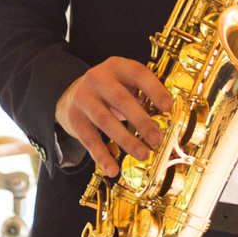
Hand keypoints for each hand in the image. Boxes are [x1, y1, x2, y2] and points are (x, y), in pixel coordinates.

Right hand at [58, 57, 173, 177]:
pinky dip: (102, 156)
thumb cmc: (108, 91)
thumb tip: (167, 117)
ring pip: (105, 121)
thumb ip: (142, 94)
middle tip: (157, 139)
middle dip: (141, 121)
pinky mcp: (74, 119)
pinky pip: (89, 140)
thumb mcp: (123, 83)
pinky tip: (113, 170)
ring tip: (143, 154)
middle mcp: (97, 79)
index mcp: (116, 66)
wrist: (69, 96)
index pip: (138, 74)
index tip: (168, 106)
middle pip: (121, 99)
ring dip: (126, 140)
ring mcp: (83, 99)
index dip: (154, 89)